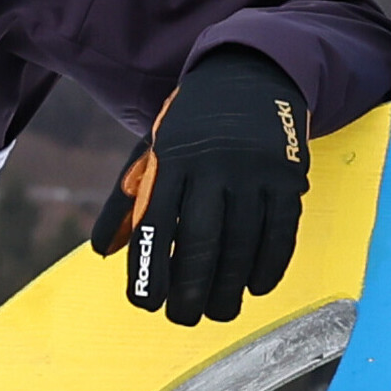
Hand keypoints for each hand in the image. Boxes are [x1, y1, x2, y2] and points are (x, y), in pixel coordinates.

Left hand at [93, 47, 309, 325]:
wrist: (249, 72)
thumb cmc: (193, 125)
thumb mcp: (155, 148)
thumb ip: (130, 199)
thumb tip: (103, 251)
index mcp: (173, 158)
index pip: (156, 224)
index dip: (150, 270)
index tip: (146, 304)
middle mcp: (212, 164)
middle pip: (201, 242)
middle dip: (192, 290)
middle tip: (185, 318)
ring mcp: (253, 171)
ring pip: (242, 245)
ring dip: (230, 289)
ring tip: (220, 312)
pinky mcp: (286, 177)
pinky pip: (280, 235)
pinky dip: (268, 268)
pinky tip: (255, 287)